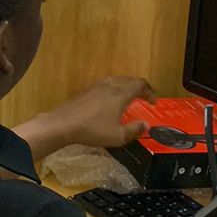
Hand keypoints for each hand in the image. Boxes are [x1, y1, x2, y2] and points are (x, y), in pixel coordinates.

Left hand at [16, 76, 153, 160]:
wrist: (63, 124)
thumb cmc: (92, 130)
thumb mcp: (118, 136)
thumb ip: (134, 130)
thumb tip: (146, 125)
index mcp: (121, 93)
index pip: (141, 85)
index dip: (150, 92)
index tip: (154, 102)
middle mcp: (110, 85)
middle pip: (130, 80)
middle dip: (140, 88)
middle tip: (144, 99)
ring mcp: (97, 85)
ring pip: (117, 80)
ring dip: (126, 87)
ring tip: (129, 98)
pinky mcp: (86, 89)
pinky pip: (106, 84)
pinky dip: (114, 89)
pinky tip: (110, 101)